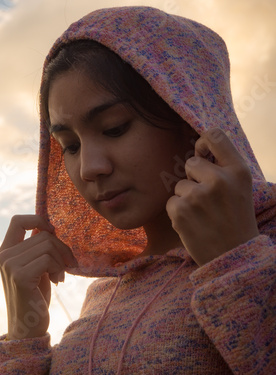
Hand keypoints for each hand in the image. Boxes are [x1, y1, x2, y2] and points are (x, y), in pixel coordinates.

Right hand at [0, 215, 76, 339]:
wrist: (28, 328)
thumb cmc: (35, 296)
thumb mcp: (35, 267)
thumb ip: (36, 248)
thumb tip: (49, 228)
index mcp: (5, 251)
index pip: (18, 220)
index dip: (38, 220)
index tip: (53, 233)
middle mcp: (4, 256)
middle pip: (42, 234)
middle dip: (61, 248)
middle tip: (68, 265)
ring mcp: (10, 265)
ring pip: (47, 245)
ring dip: (61, 260)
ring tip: (60, 275)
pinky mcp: (20, 276)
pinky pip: (47, 259)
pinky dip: (58, 268)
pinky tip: (58, 281)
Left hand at [166, 128, 259, 265]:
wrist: (233, 256)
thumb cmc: (235, 219)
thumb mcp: (240, 188)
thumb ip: (223, 166)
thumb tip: (198, 145)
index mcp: (238, 171)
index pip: (215, 135)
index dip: (203, 141)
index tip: (202, 152)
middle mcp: (219, 179)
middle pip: (191, 162)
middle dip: (194, 178)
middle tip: (209, 200)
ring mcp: (198, 195)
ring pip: (179, 185)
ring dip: (186, 198)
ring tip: (203, 215)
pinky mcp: (181, 210)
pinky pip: (171, 202)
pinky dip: (178, 213)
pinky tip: (194, 224)